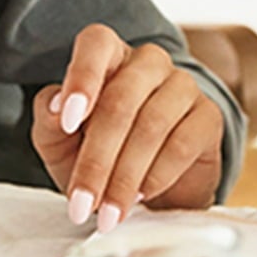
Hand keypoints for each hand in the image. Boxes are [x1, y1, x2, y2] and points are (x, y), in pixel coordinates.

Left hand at [32, 24, 224, 228]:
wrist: (148, 192)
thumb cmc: (97, 155)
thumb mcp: (59, 142)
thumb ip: (48, 120)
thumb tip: (55, 105)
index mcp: (109, 55)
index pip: (97, 43)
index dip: (82, 78)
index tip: (67, 122)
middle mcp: (148, 62)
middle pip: (120, 100)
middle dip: (97, 159)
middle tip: (81, 203)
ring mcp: (183, 85)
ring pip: (151, 125)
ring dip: (124, 177)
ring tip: (107, 213)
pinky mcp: (208, 116)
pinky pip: (182, 143)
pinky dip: (156, 176)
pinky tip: (141, 196)